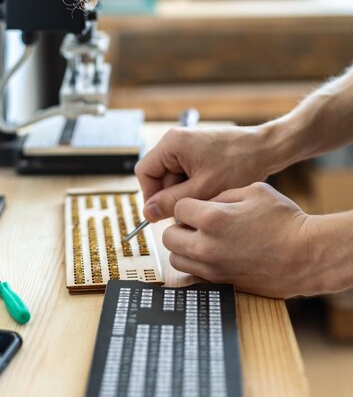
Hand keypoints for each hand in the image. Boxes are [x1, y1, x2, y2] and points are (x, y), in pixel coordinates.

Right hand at [136, 125, 274, 220]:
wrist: (266, 149)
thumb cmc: (240, 163)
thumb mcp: (203, 189)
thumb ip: (173, 202)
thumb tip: (149, 213)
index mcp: (171, 144)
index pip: (145, 173)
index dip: (151, 196)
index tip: (164, 214)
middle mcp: (175, 141)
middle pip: (158, 176)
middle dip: (172, 196)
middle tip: (192, 209)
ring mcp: (187, 146)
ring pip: (173, 178)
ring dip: (185, 193)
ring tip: (206, 199)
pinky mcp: (198, 152)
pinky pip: (186, 174)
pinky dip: (195, 187)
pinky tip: (211, 192)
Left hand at [163, 182, 316, 297]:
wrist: (307, 255)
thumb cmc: (285, 220)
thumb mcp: (254, 191)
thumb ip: (222, 194)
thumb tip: (206, 202)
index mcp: (213, 218)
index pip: (177, 208)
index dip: (188, 204)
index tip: (199, 206)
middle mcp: (207, 245)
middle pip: (168, 236)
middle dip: (179, 227)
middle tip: (196, 223)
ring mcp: (213, 268)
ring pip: (176, 258)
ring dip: (184, 247)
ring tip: (203, 239)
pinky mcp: (222, 284)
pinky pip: (193, 274)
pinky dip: (196, 264)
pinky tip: (213, 254)